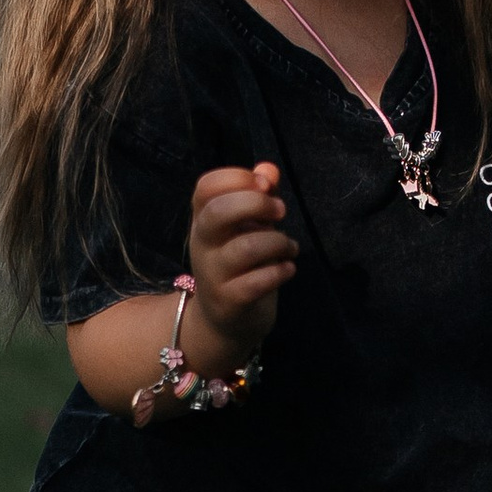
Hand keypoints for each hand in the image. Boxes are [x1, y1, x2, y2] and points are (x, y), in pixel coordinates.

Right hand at [185, 159, 295, 367]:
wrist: (225, 321)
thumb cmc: (240, 265)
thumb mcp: (247, 226)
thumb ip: (258, 195)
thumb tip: (268, 169)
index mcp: (203, 219)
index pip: (207, 186)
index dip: (238, 178)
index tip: (265, 185)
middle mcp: (202, 243)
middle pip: (219, 212)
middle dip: (257, 204)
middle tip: (280, 211)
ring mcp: (213, 273)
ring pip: (246, 248)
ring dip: (279, 243)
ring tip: (289, 248)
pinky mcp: (229, 300)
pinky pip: (257, 282)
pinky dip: (280, 271)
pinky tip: (287, 269)